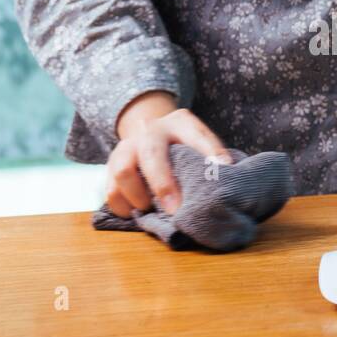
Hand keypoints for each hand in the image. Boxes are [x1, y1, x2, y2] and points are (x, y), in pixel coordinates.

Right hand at [106, 91, 230, 216]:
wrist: (150, 132)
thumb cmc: (183, 145)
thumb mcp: (200, 142)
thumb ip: (211, 156)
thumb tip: (227, 177)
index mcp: (180, 123)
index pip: (197, 135)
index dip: (210, 152)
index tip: (222, 170)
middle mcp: (149, 131)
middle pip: (151, 155)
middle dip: (162, 185)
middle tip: (174, 211)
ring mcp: (126, 147)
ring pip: (122, 171)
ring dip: (137, 197)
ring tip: (151, 209)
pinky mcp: (110, 166)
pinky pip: (110, 190)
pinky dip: (123, 207)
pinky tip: (137, 213)